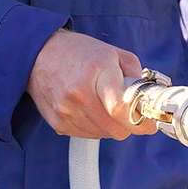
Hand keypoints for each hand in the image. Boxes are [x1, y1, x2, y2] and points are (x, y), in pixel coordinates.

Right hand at [26, 29, 156, 139]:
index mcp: (97, 73)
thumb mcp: (112, 53)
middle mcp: (80, 95)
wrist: (38, 55)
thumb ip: (135, 74)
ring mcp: (67, 112)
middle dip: (126, 124)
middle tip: (126, 112)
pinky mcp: (58, 123)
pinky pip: (87, 135)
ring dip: (109, 125)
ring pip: (103, 135)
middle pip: (116, 130)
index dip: (140, 121)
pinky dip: (93, 127)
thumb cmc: (78, 53)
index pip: (121, 109)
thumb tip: (148, 99)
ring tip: (102, 105)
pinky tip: (88, 109)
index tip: (149, 123)